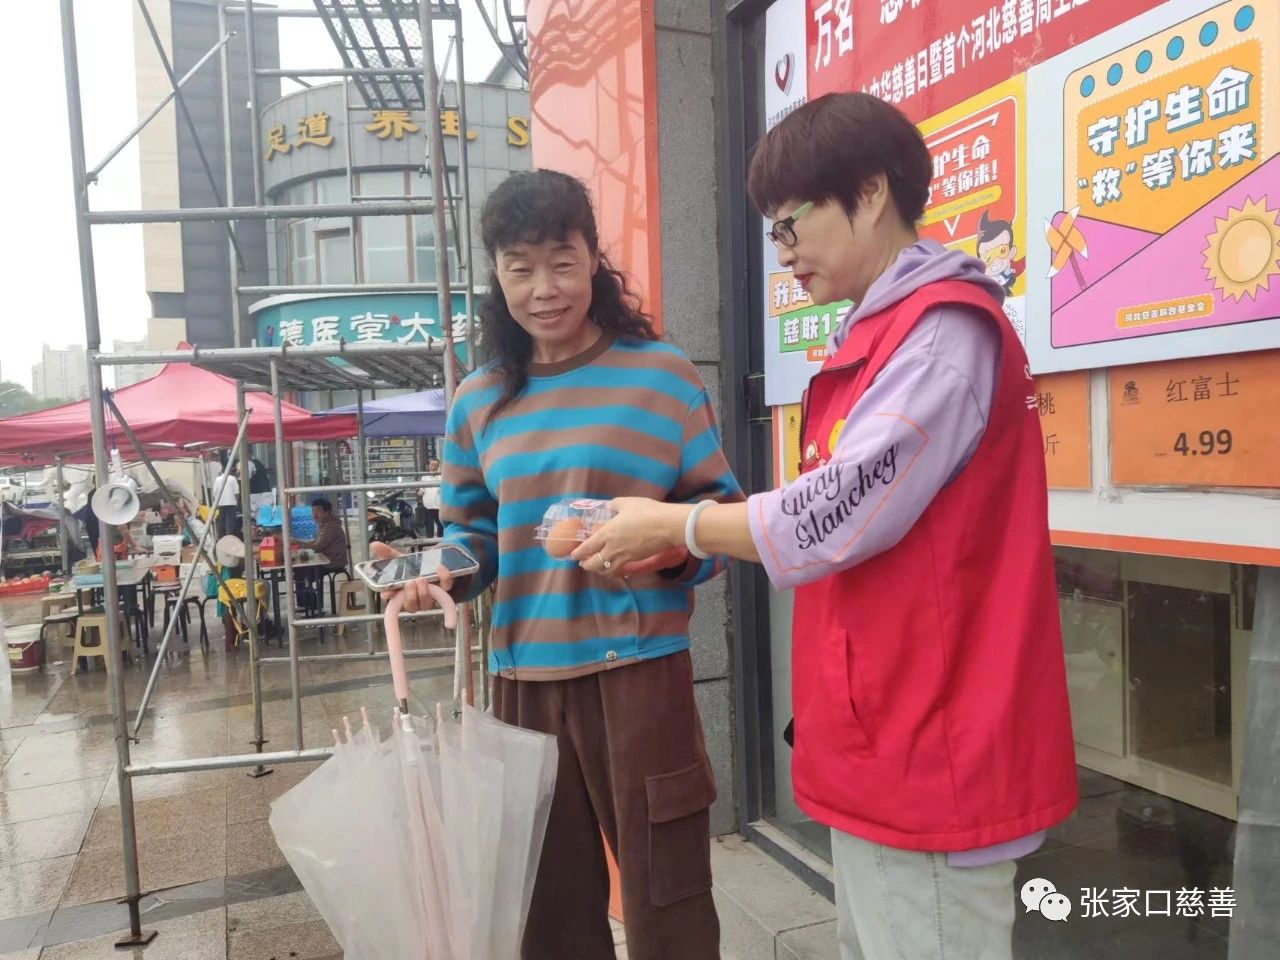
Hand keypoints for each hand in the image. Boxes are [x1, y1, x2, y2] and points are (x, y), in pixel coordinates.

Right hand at [369, 541, 451, 612]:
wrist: (434, 563)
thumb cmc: (414, 567)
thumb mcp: (400, 560)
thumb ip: (387, 554)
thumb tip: (374, 545)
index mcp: (403, 595)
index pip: (396, 602)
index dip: (392, 598)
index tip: (388, 593)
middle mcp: (417, 600)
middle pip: (412, 607)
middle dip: (411, 596)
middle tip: (411, 583)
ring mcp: (431, 597)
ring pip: (427, 603)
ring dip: (424, 592)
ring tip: (422, 579)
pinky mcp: (445, 589)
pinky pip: (446, 587)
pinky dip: (444, 578)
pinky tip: (439, 568)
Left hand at [572, 498, 689, 575]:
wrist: (666, 526)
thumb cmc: (646, 511)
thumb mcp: (626, 503)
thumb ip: (614, 505)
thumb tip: (609, 507)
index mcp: (607, 533)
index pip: (588, 547)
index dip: (579, 553)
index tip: (573, 555)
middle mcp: (613, 548)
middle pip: (595, 563)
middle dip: (586, 565)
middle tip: (583, 563)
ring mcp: (625, 556)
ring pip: (607, 569)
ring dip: (599, 570)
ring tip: (597, 568)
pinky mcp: (636, 559)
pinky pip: (620, 568)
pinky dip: (614, 570)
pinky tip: (615, 567)